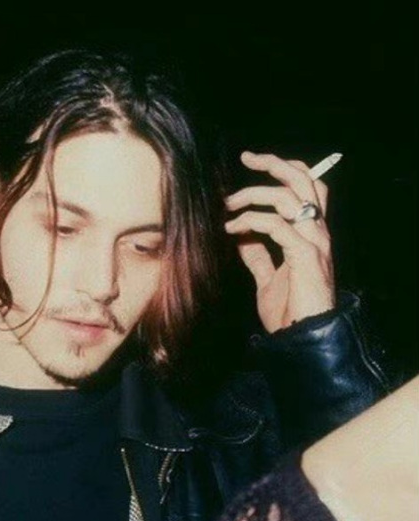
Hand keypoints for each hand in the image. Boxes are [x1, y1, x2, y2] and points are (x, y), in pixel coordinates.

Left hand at [225, 151, 335, 332]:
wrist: (302, 337)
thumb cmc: (289, 311)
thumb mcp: (268, 278)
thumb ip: (258, 256)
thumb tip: (241, 237)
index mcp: (311, 233)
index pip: (307, 186)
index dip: (284, 168)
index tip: (253, 161)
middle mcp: (317, 232)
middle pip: (303, 181)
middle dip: (274, 164)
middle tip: (246, 159)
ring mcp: (314, 242)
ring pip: (288, 197)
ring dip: (254, 195)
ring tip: (228, 205)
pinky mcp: (305, 256)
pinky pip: (277, 226)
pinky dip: (251, 222)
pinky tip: (231, 229)